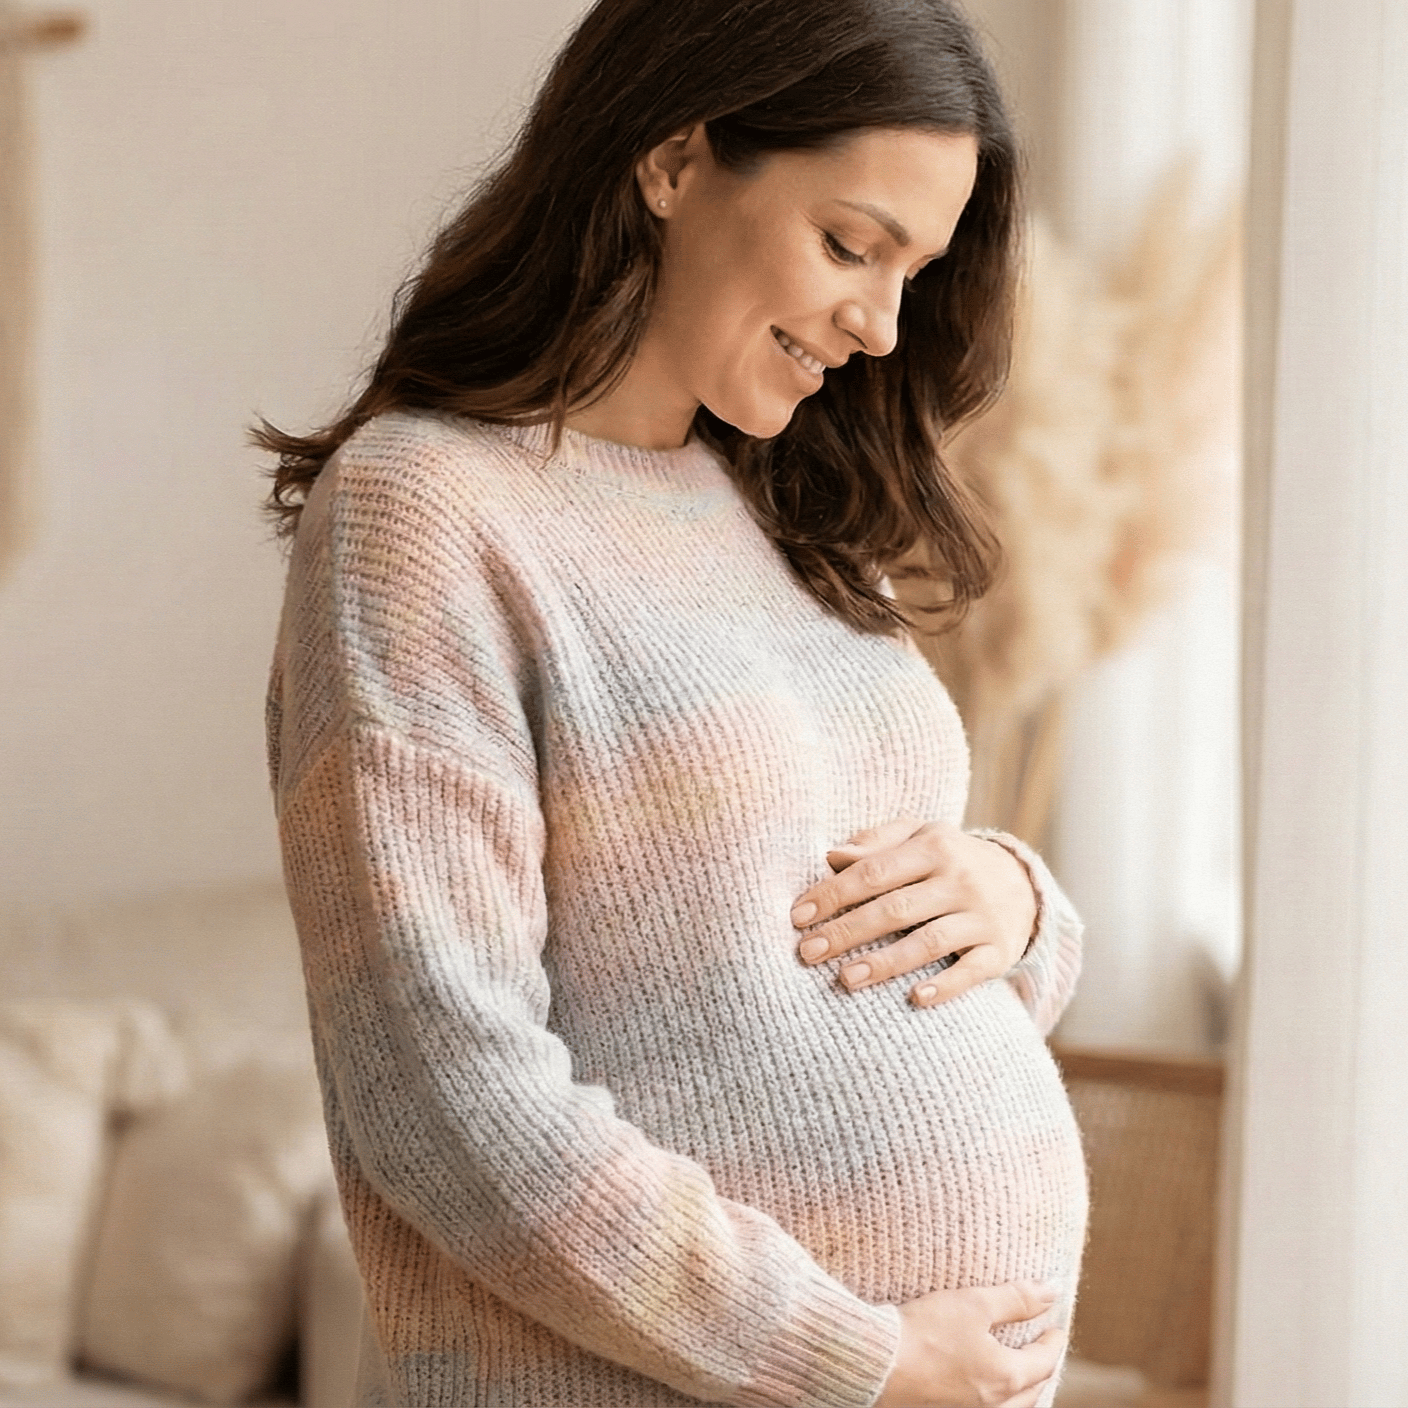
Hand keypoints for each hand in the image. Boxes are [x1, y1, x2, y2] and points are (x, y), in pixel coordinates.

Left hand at [791, 818, 1037, 1007]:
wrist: (1022, 882)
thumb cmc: (949, 858)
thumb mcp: (919, 836)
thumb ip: (875, 842)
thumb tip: (831, 856)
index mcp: (933, 848)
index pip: (874, 872)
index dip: (834, 893)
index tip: (798, 916)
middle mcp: (959, 881)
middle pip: (895, 909)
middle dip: (847, 932)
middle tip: (808, 953)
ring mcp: (981, 917)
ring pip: (929, 942)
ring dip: (885, 962)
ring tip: (845, 979)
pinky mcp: (1000, 951)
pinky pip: (972, 971)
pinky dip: (947, 985)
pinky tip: (916, 998)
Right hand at [874, 1281, 1064, 1407]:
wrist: (877, 1364)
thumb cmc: (925, 1333)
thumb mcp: (974, 1304)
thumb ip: (1015, 1299)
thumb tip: (1051, 1292)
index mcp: (1006, 1377)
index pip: (1044, 1361)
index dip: (1053, 1342)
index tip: (1055, 1328)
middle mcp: (993, 1404)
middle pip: (1033, 1391)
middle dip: (1041, 1368)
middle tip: (1042, 1349)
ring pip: (1012, 1406)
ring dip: (1022, 1389)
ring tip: (1019, 1370)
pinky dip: (999, 1398)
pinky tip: (984, 1384)